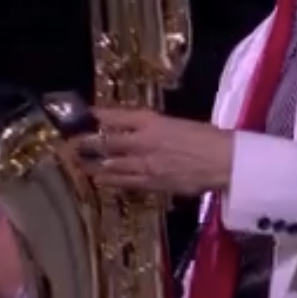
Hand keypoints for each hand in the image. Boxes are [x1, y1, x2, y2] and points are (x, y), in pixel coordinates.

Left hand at [76, 109, 233, 197]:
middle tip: (71, 144)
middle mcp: (144, 142)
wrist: (225, 162)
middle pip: (108, 142)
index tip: (89, 114)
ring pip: (112, 164)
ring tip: (78, 164)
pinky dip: (111, 181)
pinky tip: (100, 181)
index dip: (101, 115)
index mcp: (153, 122)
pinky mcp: (152, 183)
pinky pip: (125, 182)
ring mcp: (146, 165)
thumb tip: (137, 129)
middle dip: (87, 143)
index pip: (119, 117)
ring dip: (93, 165)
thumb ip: (155, 127)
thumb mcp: (179, 124)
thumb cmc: (209, 138)